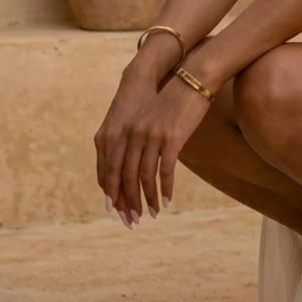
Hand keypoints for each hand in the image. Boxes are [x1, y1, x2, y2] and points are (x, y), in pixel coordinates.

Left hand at [94, 62, 212, 226]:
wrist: (190, 81)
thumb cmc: (168, 102)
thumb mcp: (144, 120)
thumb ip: (134, 139)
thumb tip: (131, 165)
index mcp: (121, 130)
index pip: (110, 169)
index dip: (112, 192)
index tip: (117, 210)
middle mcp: (132, 134)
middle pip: (125, 176)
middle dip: (128, 202)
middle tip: (133, 220)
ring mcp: (151, 136)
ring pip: (144, 177)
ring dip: (148, 199)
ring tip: (154, 213)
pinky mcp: (171, 138)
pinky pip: (165, 170)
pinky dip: (166, 188)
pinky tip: (168, 199)